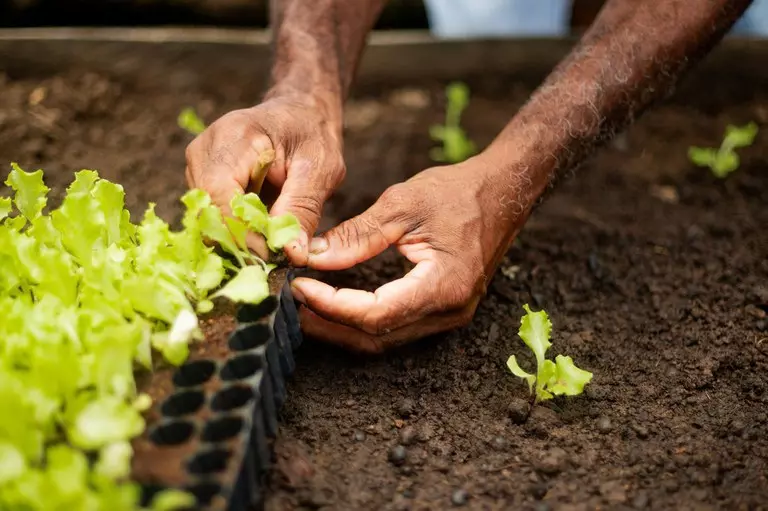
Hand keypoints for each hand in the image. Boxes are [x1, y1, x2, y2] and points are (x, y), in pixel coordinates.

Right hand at [184, 93, 344, 264]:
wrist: (298, 114)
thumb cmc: (311, 135)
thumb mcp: (321, 170)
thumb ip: (303, 209)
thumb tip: (292, 254)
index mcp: (233, 137)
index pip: (219, 196)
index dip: (242, 233)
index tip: (272, 255)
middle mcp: (204, 150)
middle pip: (208, 212)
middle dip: (241, 240)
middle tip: (277, 254)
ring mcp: (196, 166)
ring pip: (207, 220)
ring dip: (238, 237)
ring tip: (272, 238)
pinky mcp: (199, 181)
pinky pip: (211, 218)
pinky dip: (235, 231)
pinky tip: (260, 230)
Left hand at [291, 156, 532, 352]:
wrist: (504, 192)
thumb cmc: (459, 192)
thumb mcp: (403, 204)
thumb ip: (357, 235)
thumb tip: (312, 256)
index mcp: (443, 285)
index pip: (375, 313)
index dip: (331, 305)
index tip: (298, 285)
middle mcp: (449, 311)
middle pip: (377, 336)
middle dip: (330, 324)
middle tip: (292, 304)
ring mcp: (449, 316)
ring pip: (385, 339)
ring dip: (343, 326)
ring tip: (308, 304)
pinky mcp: (444, 310)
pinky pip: (397, 327)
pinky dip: (363, 319)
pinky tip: (338, 302)